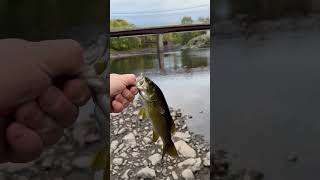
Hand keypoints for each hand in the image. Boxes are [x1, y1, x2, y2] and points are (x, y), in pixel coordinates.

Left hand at [0, 39, 90, 162]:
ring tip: (15, 115)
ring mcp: (27, 123)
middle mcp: (38, 97)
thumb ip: (71, 55)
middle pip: (70, 112)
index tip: (69, 88)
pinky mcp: (16, 145)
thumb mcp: (39, 55)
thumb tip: (87, 70)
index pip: (77, 88)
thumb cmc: (1, 75)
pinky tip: (11, 132)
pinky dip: (26, 141)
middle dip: (56, 106)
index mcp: (43, 74)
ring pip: (56, 132)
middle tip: (35, 98)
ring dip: (38, 122)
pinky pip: (38, 149)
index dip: (78, 91)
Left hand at [110, 74, 137, 112]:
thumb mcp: (122, 78)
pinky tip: (113, 102)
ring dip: (121, 100)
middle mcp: (119, 92)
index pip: (133, 89)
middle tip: (120, 92)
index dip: (134, 90)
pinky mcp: (112, 108)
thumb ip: (132, 78)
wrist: (97, 92)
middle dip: (127, 95)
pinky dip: (117, 105)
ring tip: (115, 97)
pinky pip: (120, 109)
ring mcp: (116, 100)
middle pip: (131, 97)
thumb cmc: (108, 83)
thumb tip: (136, 81)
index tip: (132, 89)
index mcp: (121, 84)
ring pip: (126, 104)